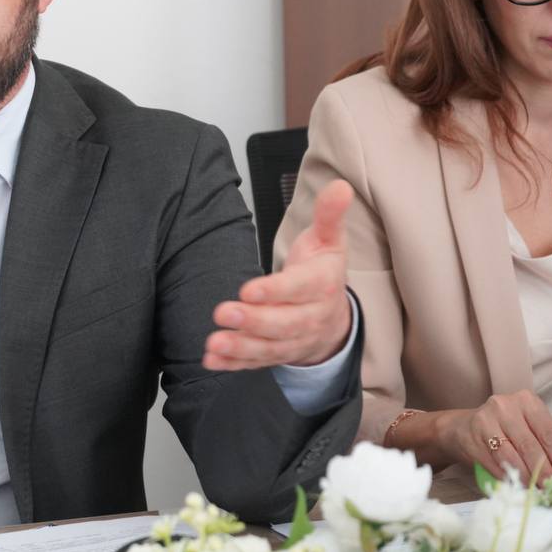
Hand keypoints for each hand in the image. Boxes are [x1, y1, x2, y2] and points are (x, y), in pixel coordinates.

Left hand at [204, 179, 353, 369]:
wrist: (335, 317)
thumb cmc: (322, 272)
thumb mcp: (329, 240)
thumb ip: (329, 215)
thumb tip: (340, 186)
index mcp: (321, 286)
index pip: (299, 289)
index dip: (275, 291)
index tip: (248, 289)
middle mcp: (310, 318)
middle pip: (283, 324)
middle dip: (253, 321)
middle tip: (223, 312)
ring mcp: (294, 341)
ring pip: (269, 348)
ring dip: (240, 347)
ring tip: (214, 343)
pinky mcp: (277, 355)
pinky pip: (256, 363)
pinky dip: (233, 365)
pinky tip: (211, 360)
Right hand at [435, 391, 551, 480]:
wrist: (462, 428)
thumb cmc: (503, 431)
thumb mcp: (527, 429)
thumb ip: (547, 448)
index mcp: (527, 401)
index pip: (550, 434)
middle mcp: (505, 406)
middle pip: (532, 446)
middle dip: (545, 472)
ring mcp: (486, 420)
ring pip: (513, 455)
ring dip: (527, 477)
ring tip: (537, 490)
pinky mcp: (472, 436)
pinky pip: (495, 462)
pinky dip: (508, 476)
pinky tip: (516, 485)